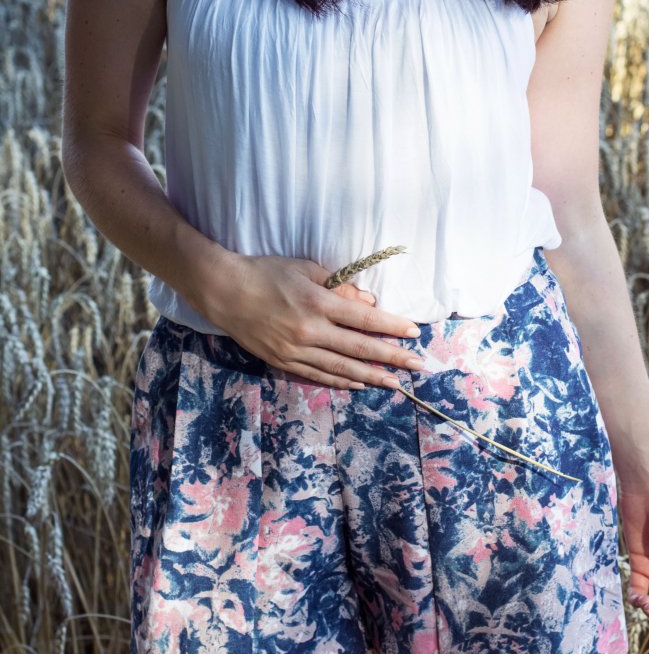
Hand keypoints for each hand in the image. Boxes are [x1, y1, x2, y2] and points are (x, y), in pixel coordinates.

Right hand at [203, 253, 424, 390]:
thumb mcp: (307, 269)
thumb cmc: (268, 272)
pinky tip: (360, 384)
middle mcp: (310, 331)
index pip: (365, 319)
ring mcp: (296, 350)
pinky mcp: (283, 361)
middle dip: (392, 358)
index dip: (392, 327)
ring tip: (395, 383)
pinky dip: (341, 381)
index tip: (414, 333)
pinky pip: (318, 375)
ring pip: (342, 368)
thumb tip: (369, 304)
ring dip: (372, 376)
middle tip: (418, 366)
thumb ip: (340, 287)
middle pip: (360, 348)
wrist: (225, 291)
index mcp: (318, 303)